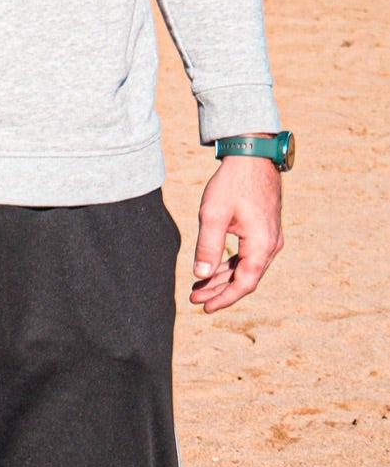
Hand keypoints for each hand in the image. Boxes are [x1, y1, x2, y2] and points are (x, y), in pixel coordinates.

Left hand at [190, 154, 282, 312]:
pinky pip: (248, 256)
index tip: (205, 308)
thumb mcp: (213, 215)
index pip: (245, 283)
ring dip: (223, 278)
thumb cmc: (232, 184)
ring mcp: (270, 238)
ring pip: (246, 267)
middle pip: (246, 278)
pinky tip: (211, 270)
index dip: (225, 298)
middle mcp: (271, 245)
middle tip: (194, 298)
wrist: (252, 158)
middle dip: (220, 290)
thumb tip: (201, 274)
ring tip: (198, 287)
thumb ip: (208, 246)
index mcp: (262, 244)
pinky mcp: (264, 231)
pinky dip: (229, 265)